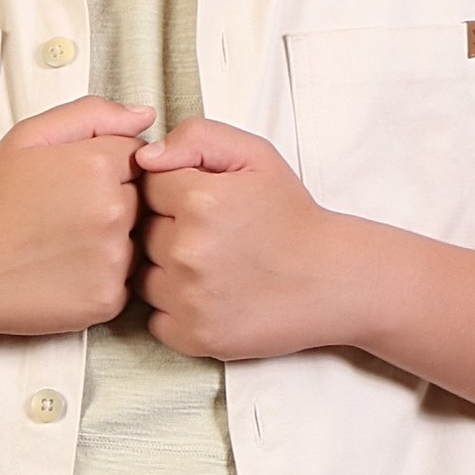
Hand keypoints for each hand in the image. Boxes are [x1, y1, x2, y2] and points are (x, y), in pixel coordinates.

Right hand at [0, 97, 152, 341]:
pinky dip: (101, 278)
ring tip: (62, 245)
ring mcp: (114, 259)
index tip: (72, 183)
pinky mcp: (108, 299)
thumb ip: (92, 115)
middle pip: (143, 199)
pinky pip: (124, 282)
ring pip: (137, 242)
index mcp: (98, 165)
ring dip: (111, 242)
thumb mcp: (28, 138)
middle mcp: (115, 211)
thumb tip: (145, 117)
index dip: (105, 167)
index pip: (138, 156)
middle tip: (63, 216)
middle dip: (112, 203)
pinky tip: (64, 272)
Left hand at [133, 121, 359, 360]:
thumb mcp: (255, 156)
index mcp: (200, 200)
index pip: (147, 185)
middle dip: (169, 231)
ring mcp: (189, 298)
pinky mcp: (194, 337)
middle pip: (142, 232)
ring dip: (167, 272)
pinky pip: (155, 318)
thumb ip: (197, 137)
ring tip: (210, 267)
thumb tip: (143, 157)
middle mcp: (188, 251)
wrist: (332, 279)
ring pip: (143, 277)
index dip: (173, 191)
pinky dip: (174, 309)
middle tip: (213, 236)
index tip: (203, 203)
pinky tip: (207, 296)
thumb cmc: (291, 216)